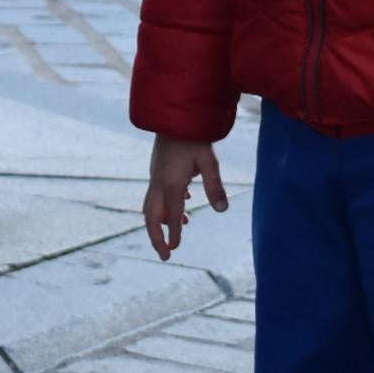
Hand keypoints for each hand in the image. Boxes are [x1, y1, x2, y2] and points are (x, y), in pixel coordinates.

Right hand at [143, 135, 225, 260]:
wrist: (175, 116)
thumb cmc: (194, 138)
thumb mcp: (209, 162)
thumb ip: (215, 186)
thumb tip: (222, 210)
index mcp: (171, 183)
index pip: (171, 216)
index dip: (172, 235)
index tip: (174, 251)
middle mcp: (159, 182)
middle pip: (151, 216)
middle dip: (156, 237)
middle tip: (165, 255)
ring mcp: (155, 176)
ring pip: (151, 206)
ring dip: (160, 223)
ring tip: (176, 231)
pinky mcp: (158, 170)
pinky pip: (156, 195)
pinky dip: (165, 207)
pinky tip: (182, 206)